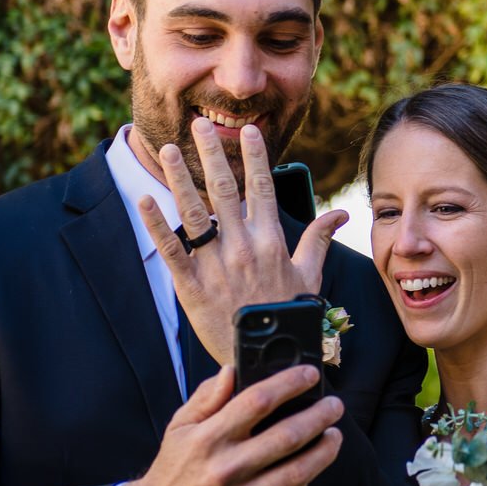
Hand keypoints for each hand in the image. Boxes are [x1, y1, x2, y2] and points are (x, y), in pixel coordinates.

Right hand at [113, 363, 344, 485]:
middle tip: (334, 406)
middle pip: (287, 435)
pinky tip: (311, 465)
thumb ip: (207, 397)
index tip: (309, 375)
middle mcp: (226, 468)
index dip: (290, 383)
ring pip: (298, 471)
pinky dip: (307, 478)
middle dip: (319, 416)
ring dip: (324, 450)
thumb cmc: (173, 469)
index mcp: (208, 438)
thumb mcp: (179, 427)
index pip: (258, 401)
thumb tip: (232, 369)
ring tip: (334, 435)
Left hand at [136, 119, 346, 364]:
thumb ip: (319, 241)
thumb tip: (341, 214)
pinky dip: (156, 224)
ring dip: (179, 178)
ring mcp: (215, 266)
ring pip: (194, 213)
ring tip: (166, 149)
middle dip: (210, 154)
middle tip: (198, 124)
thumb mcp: (309, 277)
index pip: (262, 189)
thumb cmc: (288, 316)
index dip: (255, 158)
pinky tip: (145, 199)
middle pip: (224, 190)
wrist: (266, 360)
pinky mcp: (191, 287)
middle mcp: (243, 247)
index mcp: (271, 242)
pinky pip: (170, 250)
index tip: (248, 132)